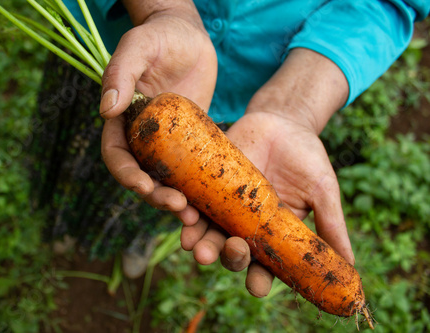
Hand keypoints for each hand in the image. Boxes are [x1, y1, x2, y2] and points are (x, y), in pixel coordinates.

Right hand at [101, 1, 216, 216]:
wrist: (191, 37)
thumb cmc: (160, 36)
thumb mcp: (138, 47)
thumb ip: (121, 74)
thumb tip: (106, 111)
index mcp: (122, 120)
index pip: (116, 156)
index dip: (126, 175)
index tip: (144, 186)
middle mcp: (142, 136)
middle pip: (142, 176)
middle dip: (156, 196)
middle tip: (179, 207)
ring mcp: (167, 142)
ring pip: (167, 180)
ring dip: (176, 200)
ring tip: (193, 214)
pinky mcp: (190, 142)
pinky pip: (192, 170)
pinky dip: (198, 188)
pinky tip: (211, 201)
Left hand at [181, 48, 352, 296]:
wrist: (283, 121)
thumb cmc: (307, 158)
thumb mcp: (323, 192)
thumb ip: (331, 225)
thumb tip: (351, 267)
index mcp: (273, 235)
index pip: (264, 266)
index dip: (259, 279)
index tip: (257, 286)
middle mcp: (246, 226)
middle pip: (233, 253)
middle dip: (230, 257)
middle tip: (231, 251)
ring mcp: (225, 207)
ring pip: (209, 234)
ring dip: (202, 244)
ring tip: (197, 248)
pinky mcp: (209, 185)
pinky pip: (195, 204)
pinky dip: (189, 213)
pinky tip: (186, 216)